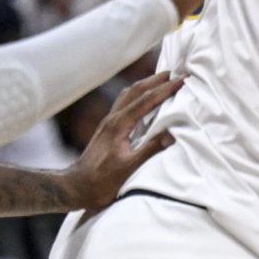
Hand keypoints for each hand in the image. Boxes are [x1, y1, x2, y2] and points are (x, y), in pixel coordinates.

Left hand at [59, 72, 184, 214]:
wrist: (75, 186)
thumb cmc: (102, 181)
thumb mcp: (129, 167)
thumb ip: (150, 149)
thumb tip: (172, 133)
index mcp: (119, 125)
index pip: (146, 101)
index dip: (165, 89)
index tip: (182, 80)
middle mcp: (112, 119)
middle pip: (135, 91)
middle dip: (155, 80)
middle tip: (174, 72)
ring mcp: (108, 123)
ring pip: (128, 95)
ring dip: (146, 85)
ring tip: (161, 80)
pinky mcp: (107, 129)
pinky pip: (124, 104)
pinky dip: (137, 96)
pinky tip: (143, 101)